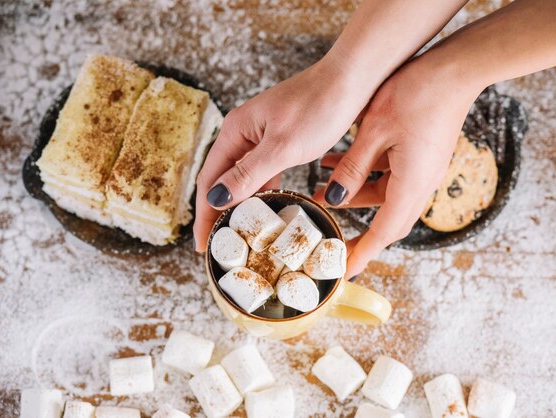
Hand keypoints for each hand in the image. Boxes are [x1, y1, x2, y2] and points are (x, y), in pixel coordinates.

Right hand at [193, 57, 370, 250]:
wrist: (352, 80)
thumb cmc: (319, 106)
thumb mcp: (281, 147)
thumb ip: (248, 174)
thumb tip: (215, 198)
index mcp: (235, 131)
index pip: (209, 180)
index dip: (204, 214)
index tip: (203, 244)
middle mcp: (244, 132)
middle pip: (221, 179)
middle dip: (217, 212)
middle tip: (220, 245)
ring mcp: (263, 135)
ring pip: (243, 176)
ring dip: (240, 203)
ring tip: (239, 232)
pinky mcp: (282, 138)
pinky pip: (264, 170)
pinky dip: (262, 190)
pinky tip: (267, 206)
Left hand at [313, 52, 483, 277]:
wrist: (454, 69)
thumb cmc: (416, 94)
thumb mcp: (373, 131)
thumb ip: (352, 167)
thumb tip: (334, 196)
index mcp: (412, 185)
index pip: (383, 232)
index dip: (363, 254)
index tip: (345, 272)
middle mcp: (421, 184)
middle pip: (388, 221)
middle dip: (360, 234)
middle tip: (333, 242)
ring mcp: (424, 170)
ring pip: (386, 196)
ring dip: (356, 197)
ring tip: (321, 191)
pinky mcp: (422, 156)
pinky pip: (391, 176)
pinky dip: (366, 176)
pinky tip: (338, 162)